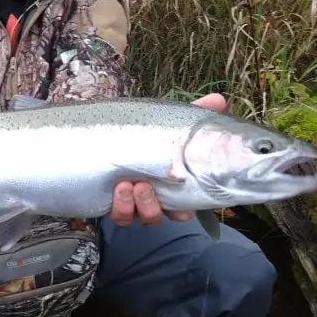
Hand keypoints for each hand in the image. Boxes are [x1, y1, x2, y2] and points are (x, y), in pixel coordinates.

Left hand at [108, 93, 227, 226]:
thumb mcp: (167, 122)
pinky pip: (119, 216)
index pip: (182, 208)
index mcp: (168, 185)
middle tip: (145, 186)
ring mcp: (130, 203)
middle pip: (158, 215)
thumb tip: (218, 100)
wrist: (97, 137)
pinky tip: (118, 188)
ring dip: (136, 204)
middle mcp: (150, 197)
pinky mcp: (110, 204)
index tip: (183, 209)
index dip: (183, 212)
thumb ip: (194, 114)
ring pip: (138, 216)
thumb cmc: (142, 132)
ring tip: (129, 184)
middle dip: (153, 206)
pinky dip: (121, 205)